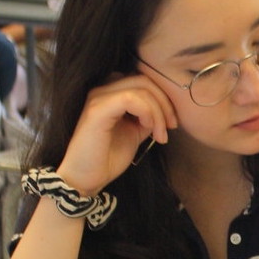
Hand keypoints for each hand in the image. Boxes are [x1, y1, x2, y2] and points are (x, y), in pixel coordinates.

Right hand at [57, 73, 178, 195]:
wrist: (86, 179)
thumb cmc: (108, 158)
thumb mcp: (135, 132)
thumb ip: (147, 116)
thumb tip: (166, 109)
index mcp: (110, 93)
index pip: (143, 80)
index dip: (163, 98)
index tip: (172, 123)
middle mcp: (102, 90)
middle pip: (144, 79)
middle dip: (165, 103)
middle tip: (171, 127)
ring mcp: (98, 98)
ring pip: (141, 87)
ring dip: (158, 111)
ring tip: (160, 135)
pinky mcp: (97, 110)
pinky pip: (130, 98)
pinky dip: (147, 112)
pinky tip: (147, 129)